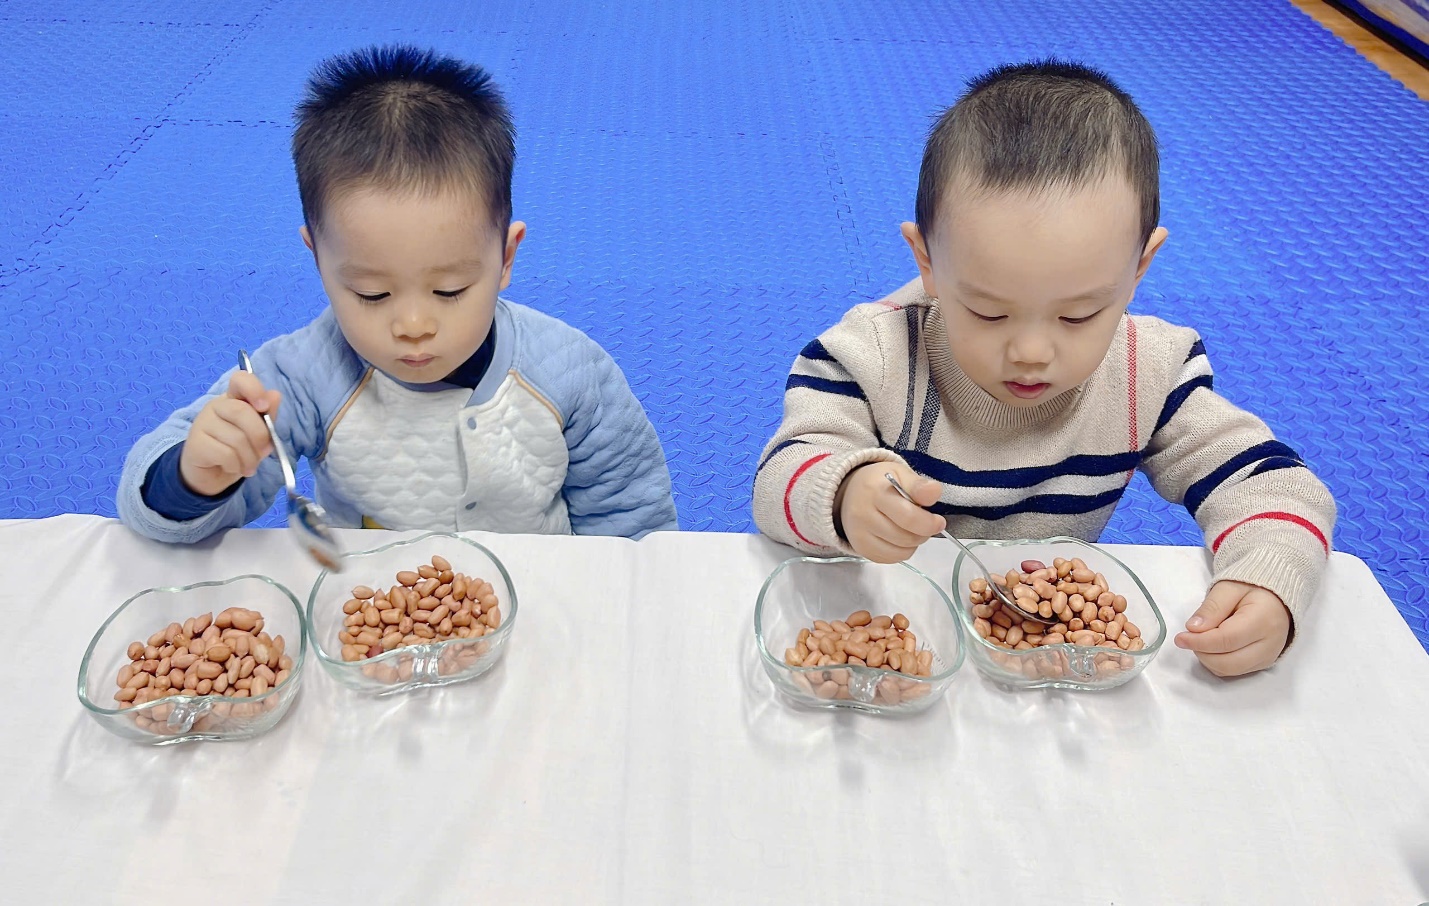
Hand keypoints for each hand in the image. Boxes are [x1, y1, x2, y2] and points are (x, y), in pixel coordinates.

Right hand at [178, 371, 282, 496]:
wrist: (211, 475)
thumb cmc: (237, 450)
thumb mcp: (258, 434)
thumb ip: (267, 416)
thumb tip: (275, 395)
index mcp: (234, 399)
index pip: (240, 380)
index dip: (254, 389)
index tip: (263, 407)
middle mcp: (216, 406)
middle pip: (242, 412)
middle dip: (260, 436)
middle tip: (264, 452)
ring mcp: (203, 422)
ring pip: (236, 438)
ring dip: (250, 458)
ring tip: (248, 466)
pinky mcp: (195, 443)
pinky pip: (226, 454)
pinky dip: (235, 466)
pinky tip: (232, 467)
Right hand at [835, 462, 945, 562]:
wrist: (850, 494)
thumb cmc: (880, 483)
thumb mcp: (900, 474)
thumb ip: (918, 485)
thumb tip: (935, 492)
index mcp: (875, 492)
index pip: (908, 517)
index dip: (929, 523)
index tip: (939, 521)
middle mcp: (863, 516)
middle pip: (906, 537)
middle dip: (924, 533)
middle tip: (926, 523)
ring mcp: (860, 535)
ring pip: (901, 551)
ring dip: (914, 543)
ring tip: (910, 528)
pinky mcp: (861, 549)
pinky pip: (892, 559)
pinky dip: (902, 551)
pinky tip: (899, 537)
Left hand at [1173, 580, 1290, 676]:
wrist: (1276, 598)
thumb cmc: (1252, 589)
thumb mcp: (1228, 588)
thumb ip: (1211, 608)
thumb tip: (1193, 628)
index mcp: (1263, 620)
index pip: (1226, 640)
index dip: (1199, 641)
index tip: (1180, 637)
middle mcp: (1269, 644)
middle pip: (1227, 662)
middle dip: (1201, 651)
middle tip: (1189, 636)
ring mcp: (1267, 657)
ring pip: (1228, 670)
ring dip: (1207, 658)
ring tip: (1202, 637)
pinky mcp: (1262, 664)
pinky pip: (1233, 671)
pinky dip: (1216, 662)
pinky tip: (1213, 645)